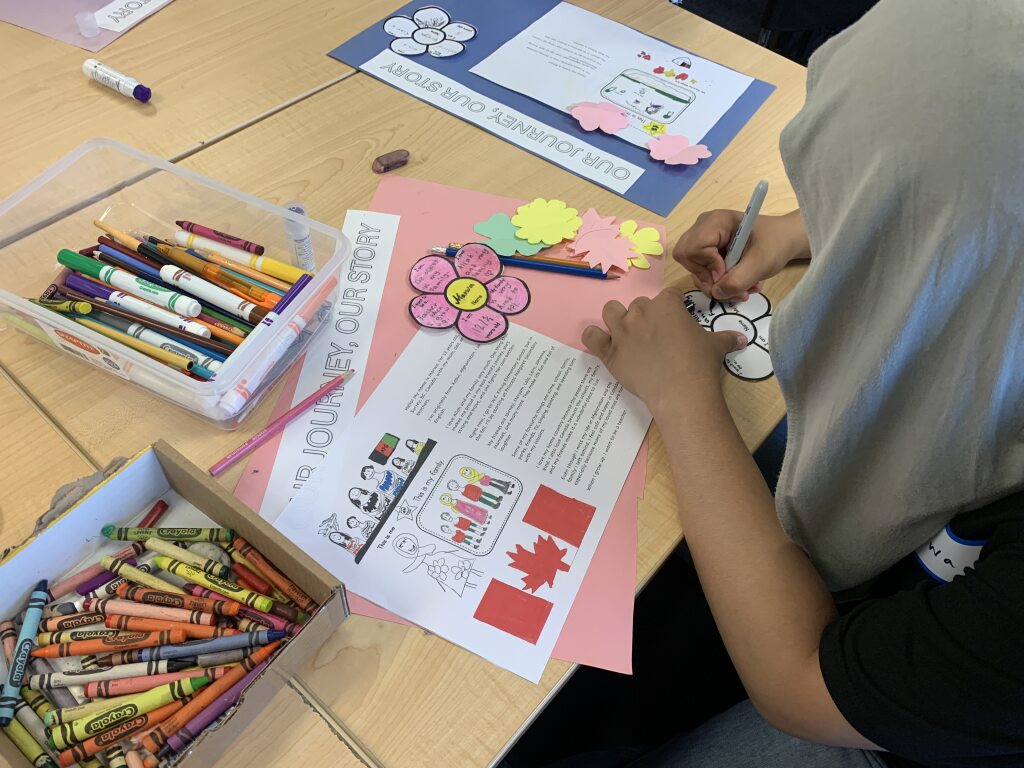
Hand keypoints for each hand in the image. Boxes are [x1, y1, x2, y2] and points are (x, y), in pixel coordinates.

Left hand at [582, 288, 746, 414]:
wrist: (681, 391)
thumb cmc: (700, 364)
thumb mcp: (717, 346)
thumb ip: (726, 338)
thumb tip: (742, 338)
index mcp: (667, 304)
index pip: (667, 295)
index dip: (671, 307)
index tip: (675, 321)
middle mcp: (641, 312)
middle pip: (639, 304)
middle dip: (646, 316)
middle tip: (656, 336)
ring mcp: (622, 331)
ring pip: (611, 311)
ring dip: (618, 319)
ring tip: (628, 334)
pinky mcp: (609, 352)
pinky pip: (591, 336)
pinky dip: (594, 337)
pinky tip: (603, 343)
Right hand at [673, 209, 809, 300]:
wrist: (785, 239)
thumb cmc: (776, 244)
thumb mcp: (760, 264)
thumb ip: (737, 281)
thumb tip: (716, 293)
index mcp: (716, 221)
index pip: (693, 249)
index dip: (708, 266)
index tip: (728, 273)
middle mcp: (704, 227)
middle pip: (687, 258)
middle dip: (708, 279)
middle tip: (731, 287)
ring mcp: (703, 238)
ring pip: (694, 268)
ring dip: (716, 285)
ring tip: (742, 289)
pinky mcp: (706, 250)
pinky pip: (701, 271)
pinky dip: (718, 283)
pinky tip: (737, 283)